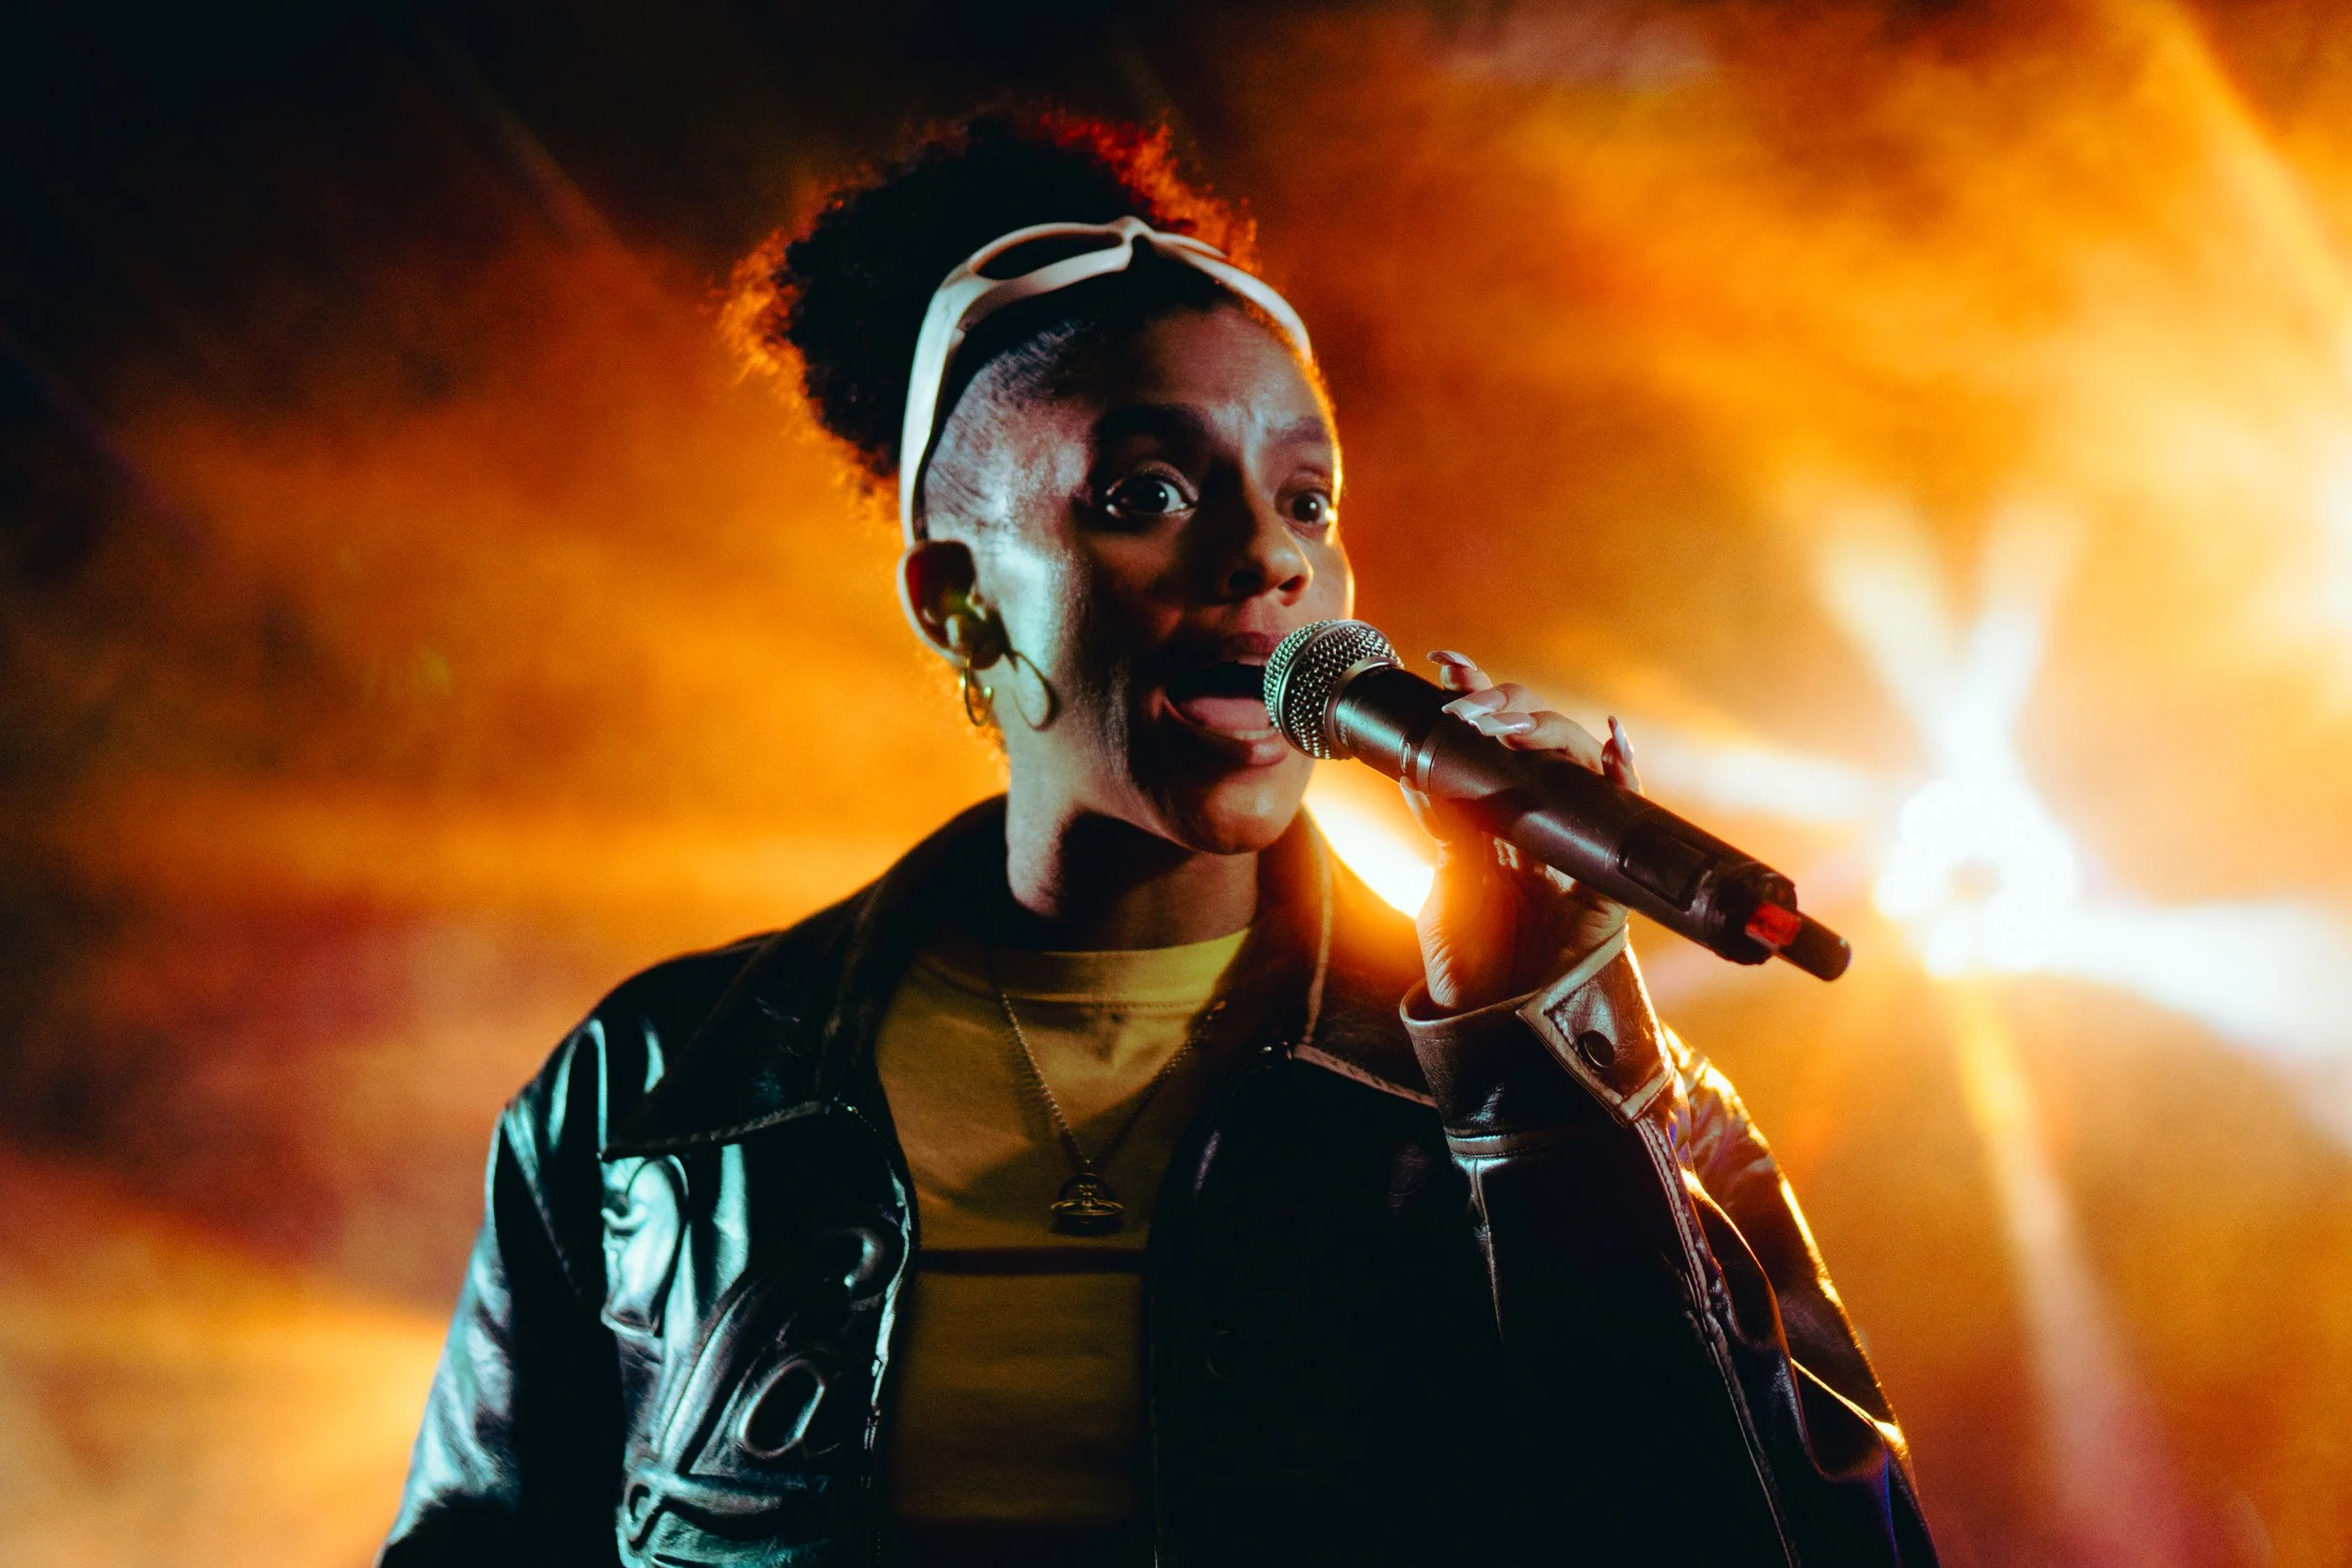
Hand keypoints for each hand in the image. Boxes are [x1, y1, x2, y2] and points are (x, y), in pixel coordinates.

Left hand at [1408, 651, 1639, 1012]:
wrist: (1498, 1023)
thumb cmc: (1471, 960)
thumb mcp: (1446, 879)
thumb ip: (1442, 824)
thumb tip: (1422, 760)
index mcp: (1495, 817)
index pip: (1489, 742)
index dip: (1475, 698)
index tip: (1447, 662)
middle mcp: (1536, 818)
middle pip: (1531, 738)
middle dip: (1500, 706)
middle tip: (1465, 705)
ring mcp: (1573, 840)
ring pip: (1574, 760)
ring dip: (1544, 731)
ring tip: (1508, 726)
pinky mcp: (1607, 873)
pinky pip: (1625, 813)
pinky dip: (1623, 776)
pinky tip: (1613, 746)